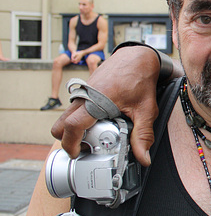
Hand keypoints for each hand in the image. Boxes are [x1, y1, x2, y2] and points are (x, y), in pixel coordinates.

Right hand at [51, 46, 160, 165]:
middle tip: (86, 148)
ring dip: (74, 130)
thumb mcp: (146, 109)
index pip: (72, 125)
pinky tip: (100, 122)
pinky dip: (80, 119)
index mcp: (96, 100)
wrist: (137, 58)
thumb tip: (143, 158)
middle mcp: (84, 96)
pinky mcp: (84, 91)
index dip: (70, 144)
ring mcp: (81, 92)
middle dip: (68, 140)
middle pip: (60, 125)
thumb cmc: (140, 79)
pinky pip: (73, 109)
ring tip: (96, 136)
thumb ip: (143, 134)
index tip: (77, 153)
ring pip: (65, 117)